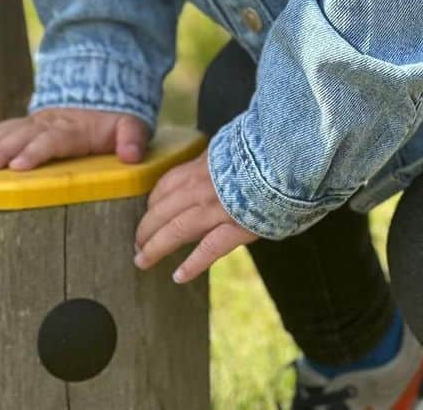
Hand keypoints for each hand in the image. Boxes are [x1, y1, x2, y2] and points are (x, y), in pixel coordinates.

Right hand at [0, 106, 148, 169]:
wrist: (101, 91)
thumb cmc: (115, 119)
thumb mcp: (131, 124)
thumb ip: (132, 138)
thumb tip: (131, 155)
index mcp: (74, 129)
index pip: (52, 140)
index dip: (34, 152)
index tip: (17, 167)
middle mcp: (51, 123)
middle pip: (23, 136)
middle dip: (3, 150)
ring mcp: (37, 122)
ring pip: (10, 131)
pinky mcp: (28, 124)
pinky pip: (4, 128)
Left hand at [133, 147, 259, 283]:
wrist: (285, 156)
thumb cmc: (260, 151)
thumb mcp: (229, 146)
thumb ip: (213, 160)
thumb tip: (205, 166)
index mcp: (200, 166)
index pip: (165, 186)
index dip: (153, 204)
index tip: (147, 215)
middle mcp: (202, 186)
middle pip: (163, 211)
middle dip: (146, 230)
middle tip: (137, 245)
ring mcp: (218, 207)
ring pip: (177, 230)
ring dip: (156, 247)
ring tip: (143, 261)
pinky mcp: (237, 226)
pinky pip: (209, 249)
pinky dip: (192, 264)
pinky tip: (179, 276)